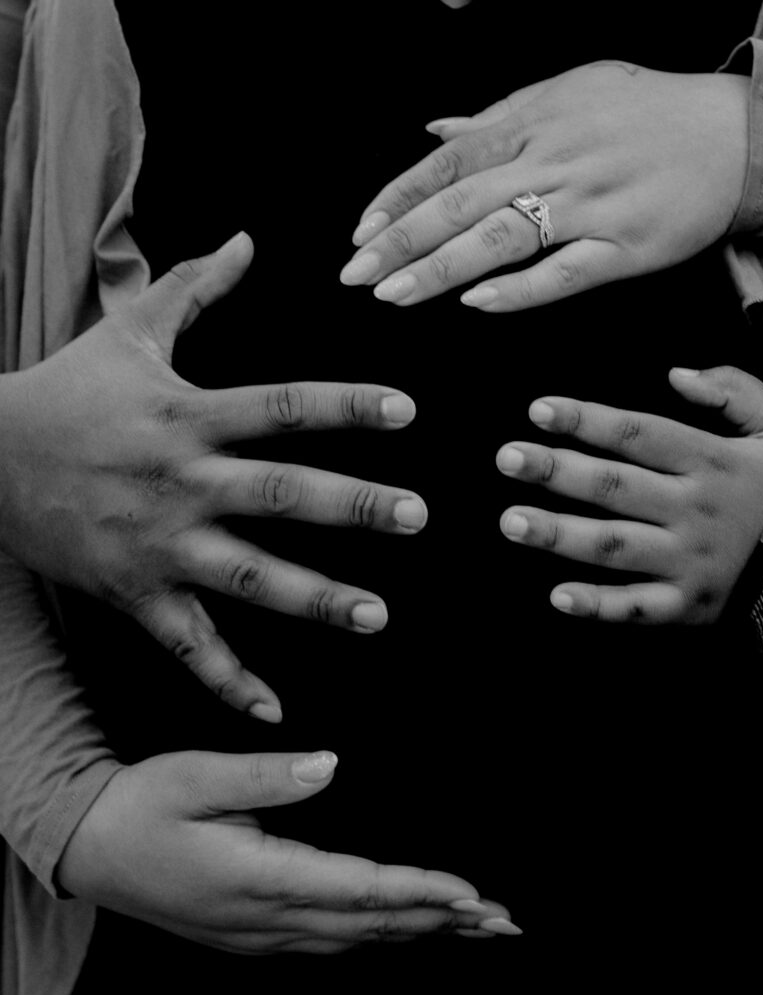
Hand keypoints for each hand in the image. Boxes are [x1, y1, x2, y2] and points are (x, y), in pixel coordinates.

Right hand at [0, 234, 427, 719]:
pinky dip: (229, 681)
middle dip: (352, 506)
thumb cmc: (68, 390)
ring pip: (247, 576)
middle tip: (417, 515)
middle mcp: (180, 480)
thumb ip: (195, 287)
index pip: (281, 407)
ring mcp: (158, 543)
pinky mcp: (134, 591)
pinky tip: (277, 711)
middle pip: (279, 493)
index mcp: (187, 415)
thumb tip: (248, 237)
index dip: (345, 406)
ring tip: (377, 616)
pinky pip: (188, 643)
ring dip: (314, 598)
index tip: (407, 412)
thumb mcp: (128, 330)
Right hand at [57, 749, 513, 952]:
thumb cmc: (142, 806)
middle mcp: (266, 918)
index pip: (358, 889)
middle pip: (372, 926)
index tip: (472, 894)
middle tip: (504, 923)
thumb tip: (331, 766)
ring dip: (420, 933)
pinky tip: (403, 930)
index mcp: (257, 877)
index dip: (420, 892)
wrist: (90, 849)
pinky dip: (380, 936)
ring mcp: (260, 934)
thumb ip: (266, 776)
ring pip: (357, 940)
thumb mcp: (196, 775)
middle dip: (443, 923)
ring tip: (473, 929)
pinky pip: (332, 942)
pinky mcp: (253, 933)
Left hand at [341, 63, 747, 310]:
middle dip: (402, 240)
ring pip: (501, 237)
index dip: (399, 198)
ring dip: (442, 267)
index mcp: (533, 123)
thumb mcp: (567, 92)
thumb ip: (498, 117)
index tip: (360, 232)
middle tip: (354, 274)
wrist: (734, 135)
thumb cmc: (646, 114)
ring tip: (394, 294)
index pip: (448, 161)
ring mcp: (588, 206)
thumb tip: (436, 131)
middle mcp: (552, 162)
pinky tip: (478, 303)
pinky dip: (520, 288)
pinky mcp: (625, 247)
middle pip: (461, 202)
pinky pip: (565, 272)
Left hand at [495, 366, 762, 621]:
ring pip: (615, 545)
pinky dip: (599, 605)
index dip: (587, 420)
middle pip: (615, 486)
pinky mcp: (687, 603)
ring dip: (560, 534)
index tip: (538, 410)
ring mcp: (688, 560)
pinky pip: (638, 607)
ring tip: (511, 522)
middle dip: (556, 471)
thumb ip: (731, 390)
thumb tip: (675, 373)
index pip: (639, 434)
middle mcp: (693, 509)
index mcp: (710, 461)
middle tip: (506, 458)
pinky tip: (557, 598)